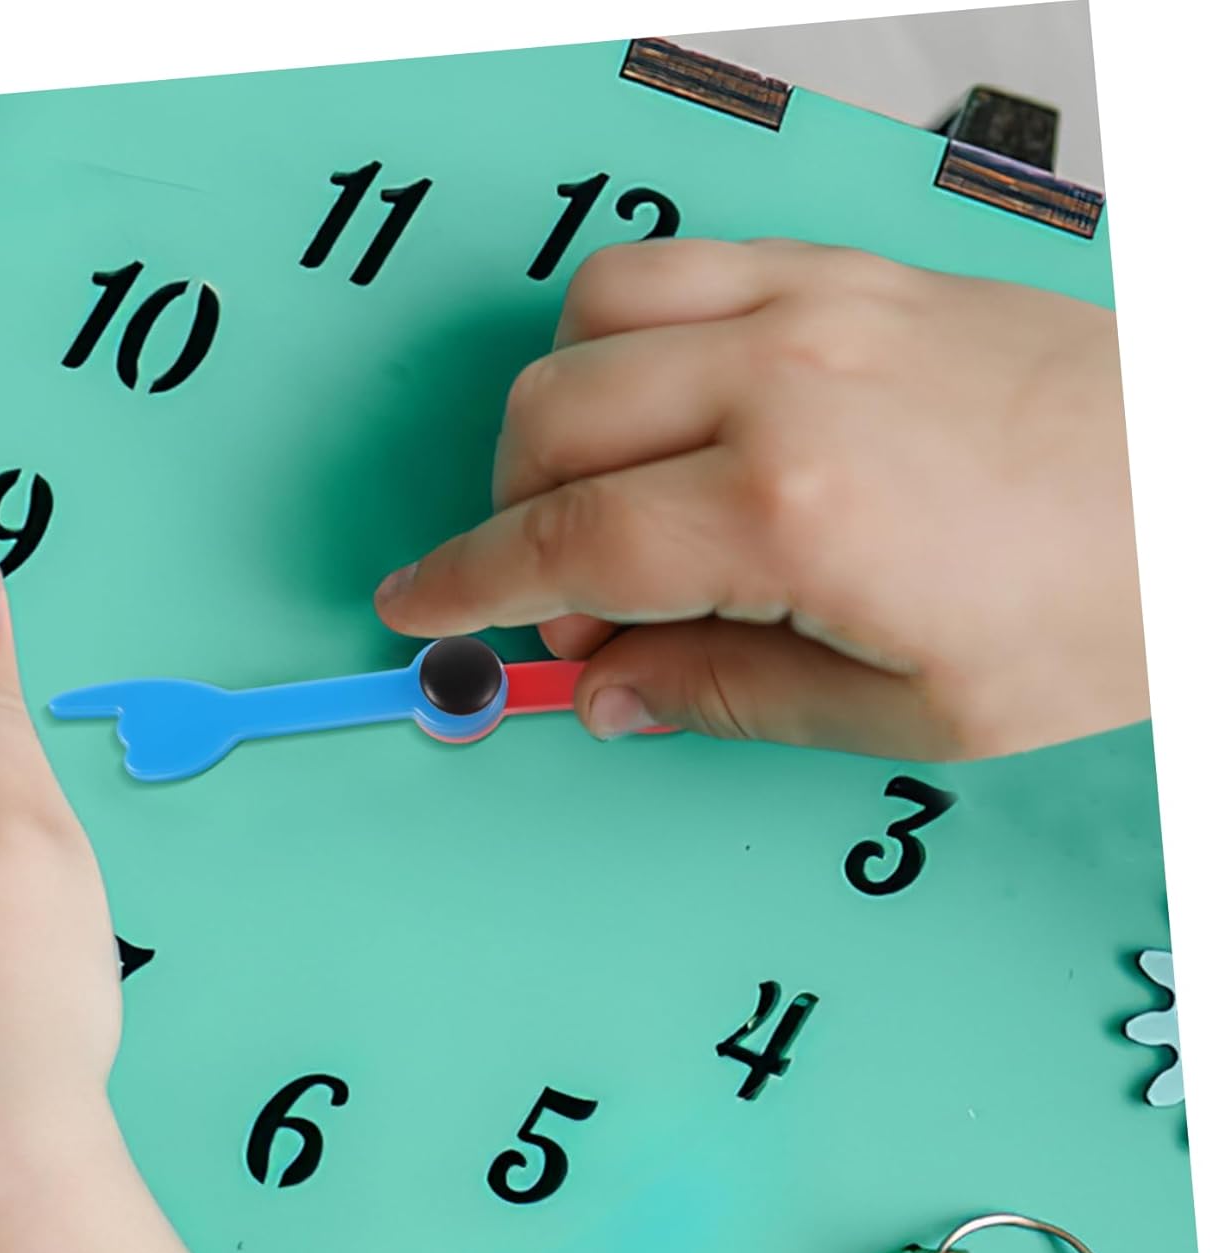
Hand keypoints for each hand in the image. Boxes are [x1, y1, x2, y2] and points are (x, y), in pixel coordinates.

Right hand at [374, 239, 1147, 760]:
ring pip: (587, 319)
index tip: (419, 607)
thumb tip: (609, 691)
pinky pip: (673, 267)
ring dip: (555, 417)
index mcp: (792, 508)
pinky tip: (663, 409)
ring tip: (608, 498)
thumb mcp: (913, 711)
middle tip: (575, 605)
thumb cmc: (1106, 604)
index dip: (471, 587)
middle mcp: (784, 379)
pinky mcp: (846, 268)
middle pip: (549, 423)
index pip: (566, 544)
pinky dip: (624, 337)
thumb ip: (728, 695)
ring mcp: (814, 303)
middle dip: (514, 521)